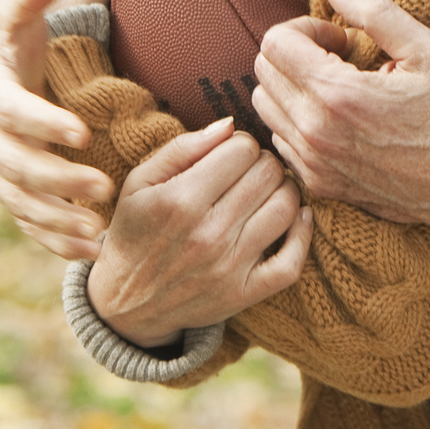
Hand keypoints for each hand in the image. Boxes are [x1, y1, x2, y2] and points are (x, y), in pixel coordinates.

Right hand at [0, 0, 120, 259]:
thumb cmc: (2, 32)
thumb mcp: (12, 6)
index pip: (10, 110)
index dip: (41, 122)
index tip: (80, 133)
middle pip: (14, 164)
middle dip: (57, 180)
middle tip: (103, 190)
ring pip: (18, 201)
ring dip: (56, 221)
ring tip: (98, 234)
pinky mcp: (2, 186)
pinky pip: (23, 219)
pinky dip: (51, 239)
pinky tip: (87, 253)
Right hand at [85, 118, 310, 347]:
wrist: (126, 303)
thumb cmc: (135, 232)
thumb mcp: (140, 183)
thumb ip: (182, 148)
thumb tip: (230, 125)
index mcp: (179, 200)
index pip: (243, 149)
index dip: (241, 145)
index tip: (232, 156)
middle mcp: (207, 234)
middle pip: (269, 174)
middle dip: (263, 165)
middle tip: (250, 173)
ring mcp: (228, 267)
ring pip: (287, 207)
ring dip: (285, 191)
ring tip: (268, 192)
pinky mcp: (244, 294)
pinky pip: (292, 262)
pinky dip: (303, 234)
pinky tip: (298, 218)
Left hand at [252, 0, 429, 238]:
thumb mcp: (428, 50)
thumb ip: (376, 13)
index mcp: (338, 94)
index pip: (275, 43)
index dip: (304, 28)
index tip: (339, 38)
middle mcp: (315, 131)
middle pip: (263, 72)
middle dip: (294, 53)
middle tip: (337, 57)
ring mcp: (313, 162)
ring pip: (265, 108)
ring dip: (291, 87)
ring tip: (335, 87)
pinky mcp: (319, 184)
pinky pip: (281, 141)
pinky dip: (296, 121)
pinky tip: (336, 118)